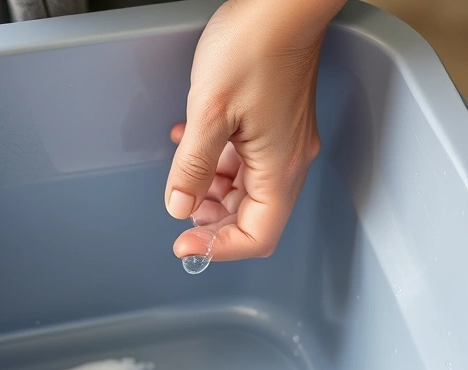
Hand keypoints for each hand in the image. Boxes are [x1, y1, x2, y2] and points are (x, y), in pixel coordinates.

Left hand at [164, 0, 344, 260]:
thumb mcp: (210, 112)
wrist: (281, 2)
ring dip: (211, 188)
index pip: (257, 235)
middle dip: (212, 218)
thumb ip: (193, 167)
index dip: (219, 248)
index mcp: (280, 168)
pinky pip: (246, 158)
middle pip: (252, 215)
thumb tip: (179, 207)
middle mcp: (288, 160)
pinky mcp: (275, 122)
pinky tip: (194, 143)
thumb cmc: (255, 46)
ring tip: (183, 172)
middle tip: (179, 206)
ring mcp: (283, 141)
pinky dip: (218, 160)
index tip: (185, 245)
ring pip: (246, 187)